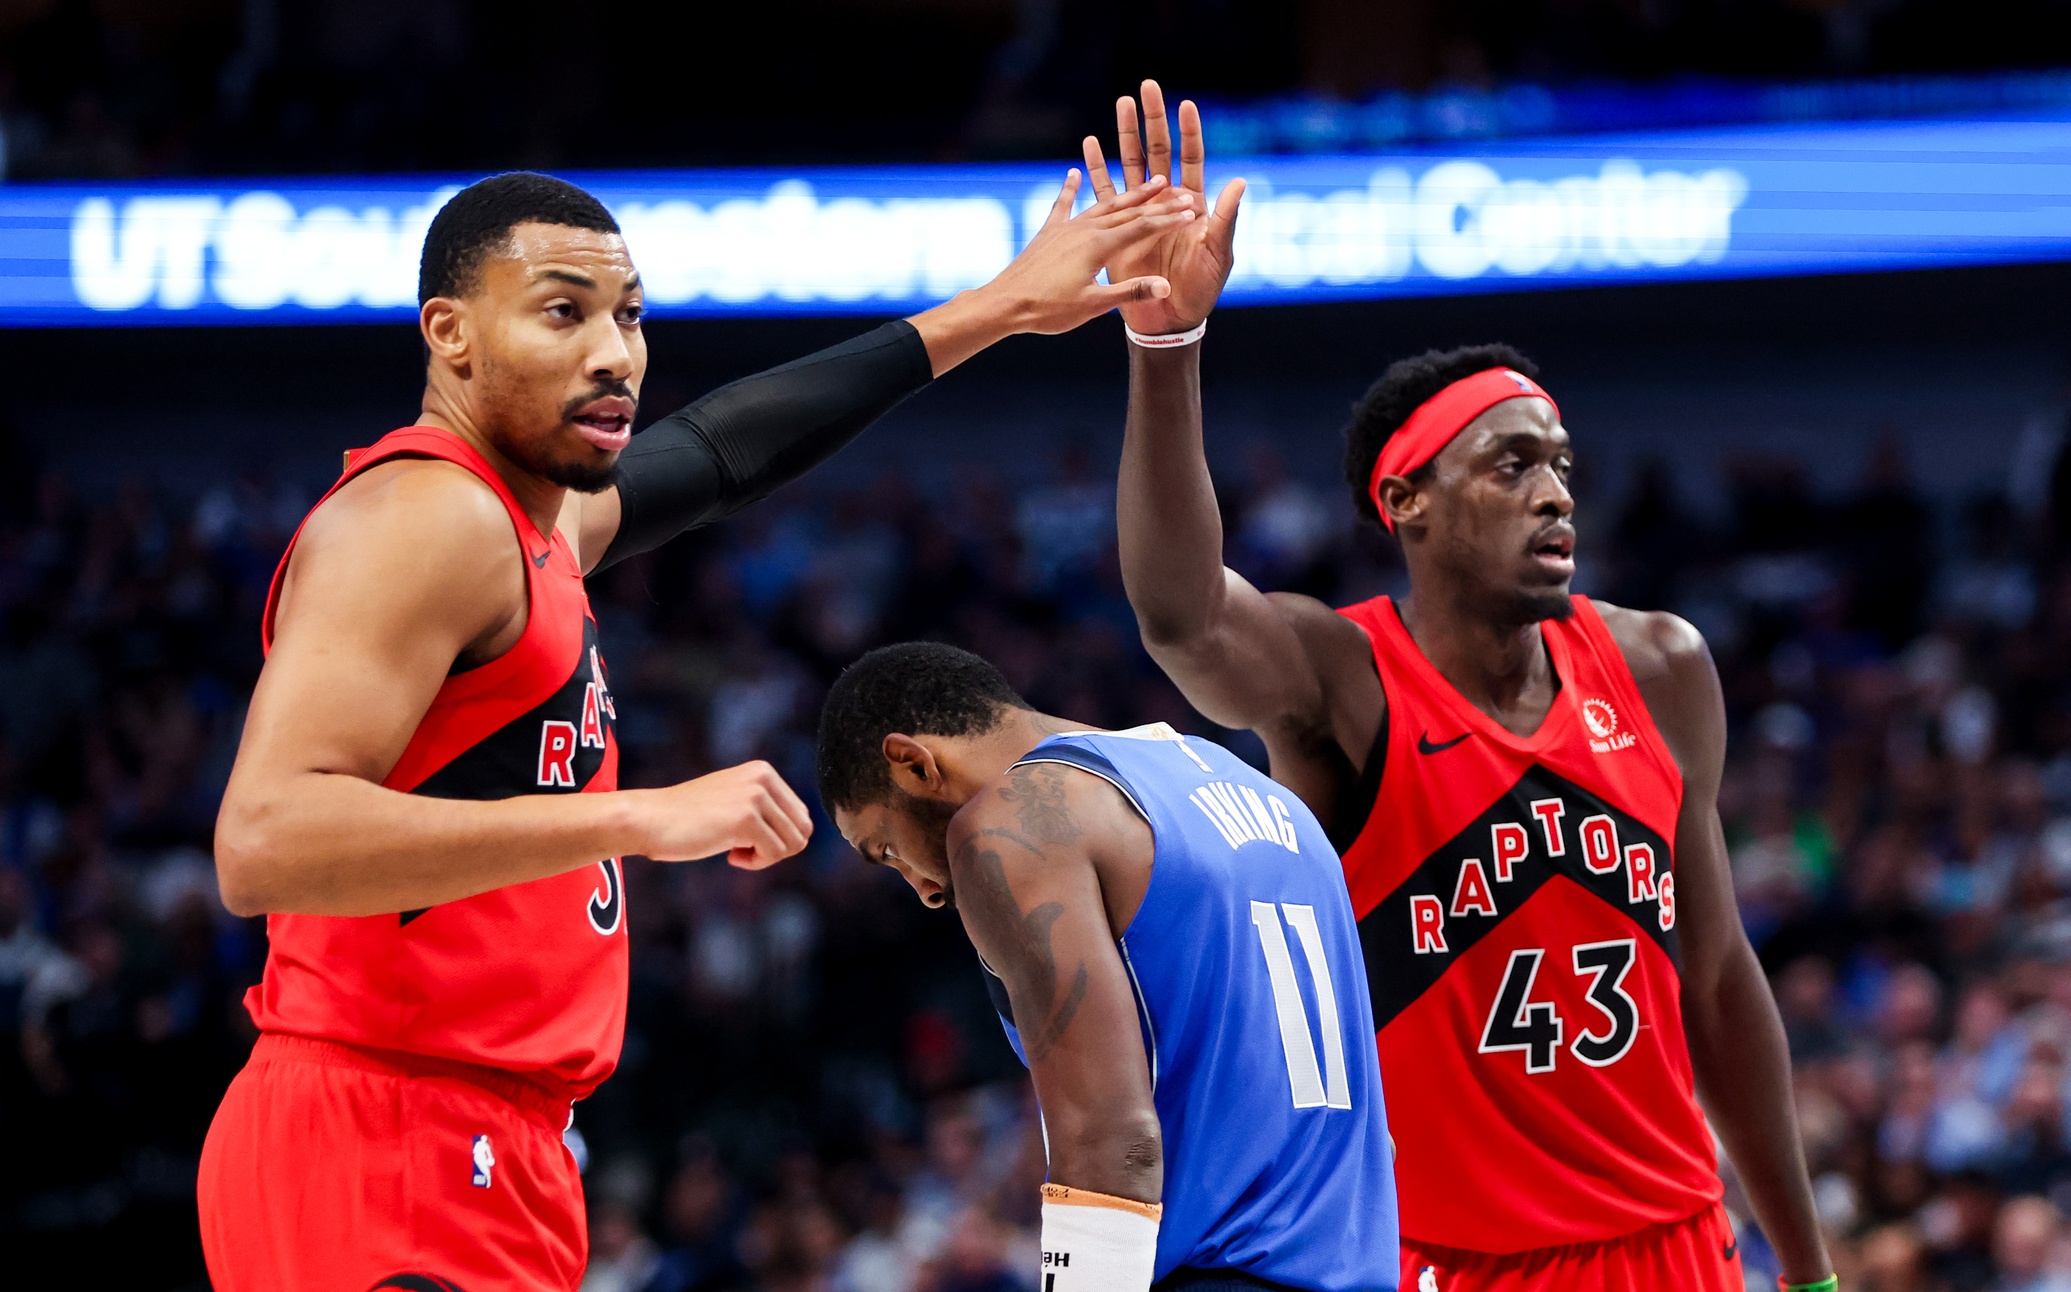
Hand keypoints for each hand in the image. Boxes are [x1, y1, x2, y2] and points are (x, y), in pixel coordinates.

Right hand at [630, 760, 812, 868]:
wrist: (650, 819)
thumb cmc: (688, 818)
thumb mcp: (734, 800)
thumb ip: (767, 808)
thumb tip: (805, 833)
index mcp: (763, 771)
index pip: (802, 815)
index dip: (780, 837)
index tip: (750, 839)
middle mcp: (763, 778)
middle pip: (803, 830)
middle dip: (778, 849)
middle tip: (745, 849)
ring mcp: (756, 797)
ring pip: (792, 844)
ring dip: (766, 857)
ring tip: (736, 850)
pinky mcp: (746, 819)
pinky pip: (774, 855)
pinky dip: (755, 863)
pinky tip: (730, 855)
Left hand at [986, 168, 1196, 334]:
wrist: (1005, 304)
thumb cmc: (1049, 309)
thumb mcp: (1093, 305)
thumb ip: (1130, 292)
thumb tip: (1166, 287)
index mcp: (1099, 246)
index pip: (1143, 227)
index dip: (1169, 219)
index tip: (1192, 211)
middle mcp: (1084, 229)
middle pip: (1128, 212)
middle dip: (1156, 201)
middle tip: (1180, 189)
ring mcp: (1065, 228)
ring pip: (1103, 205)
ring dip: (1127, 193)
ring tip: (1149, 181)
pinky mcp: (1048, 233)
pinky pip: (1063, 205)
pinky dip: (1070, 188)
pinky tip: (1074, 173)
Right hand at [1084, 80, 1244, 335]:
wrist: (1171, 319)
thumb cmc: (1202, 288)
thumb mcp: (1219, 253)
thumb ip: (1225, 217)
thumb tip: (1240, 181)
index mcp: (1192, 204)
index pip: (1191, 158)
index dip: (1188, 132)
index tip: (1185, 103)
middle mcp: (1165, 202)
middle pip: (1157, 151)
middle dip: (1153, 119)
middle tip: (1146, 87)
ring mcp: (1140, 213)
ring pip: (1130, 164)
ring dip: (1125, 134)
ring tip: (1120, 103)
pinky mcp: (1116, 229)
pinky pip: (1105, 193)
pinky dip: (1098, 168)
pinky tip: (1091, 144)